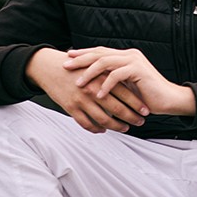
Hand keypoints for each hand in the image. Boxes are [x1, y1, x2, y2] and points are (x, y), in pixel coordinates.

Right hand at [26, 47, 147, 133]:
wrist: (50, 68)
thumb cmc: (75, 67)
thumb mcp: (95, 67)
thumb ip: (110, 76)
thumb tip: (130, 85)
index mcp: (101, 77)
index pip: (125, 93)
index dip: (137, 104)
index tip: (146, 111)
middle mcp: (93, 90)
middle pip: (117, 108)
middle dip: (132, 117)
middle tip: (140, 122)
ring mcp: (81, 100)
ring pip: (104, 119)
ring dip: (117, 126)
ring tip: (125, 127)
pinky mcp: (70, 108)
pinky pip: (87, 124)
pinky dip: (97, 129)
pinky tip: (103, 129)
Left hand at [64, 47, 195, 118]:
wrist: (168, 99)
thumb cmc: (147, 96)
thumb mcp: (125, 86)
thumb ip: (112, 79)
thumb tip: (92, 80)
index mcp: (126, 56)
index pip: (100, 51)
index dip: (83, 54)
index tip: (68, 57)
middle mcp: (129, 55)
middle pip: (99, 53)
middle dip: (81, 59)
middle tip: (66, 66)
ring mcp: (134, 61)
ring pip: (106, 62)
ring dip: (90, 73)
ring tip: (79, 83)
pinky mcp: (139, 70)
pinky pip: (117, 75)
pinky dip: (106, 85)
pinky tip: (99, 95)